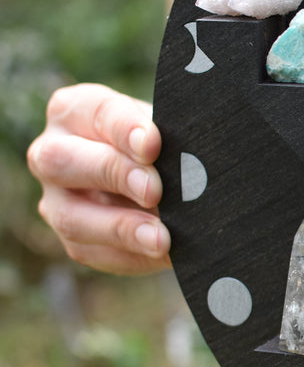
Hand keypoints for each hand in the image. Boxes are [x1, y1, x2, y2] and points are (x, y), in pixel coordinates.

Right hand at [28, 83, 170, 274]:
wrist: (175, 188)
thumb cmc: (169, 150)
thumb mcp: (170, 135)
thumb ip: (171, 141)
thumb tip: (188, 161)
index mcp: (76, 111)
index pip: (94, 112)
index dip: (123, 129)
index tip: (152, 145)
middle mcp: (53, 152)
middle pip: (61, 161)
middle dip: (113, 174)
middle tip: (154, 190)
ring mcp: (57, 200)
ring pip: (70, 217)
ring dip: (120, 228)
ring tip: (160, 239)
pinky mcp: (75, 239)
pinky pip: (92, 252)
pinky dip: (131, 255)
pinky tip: (162, 254)